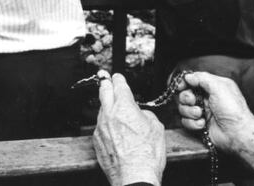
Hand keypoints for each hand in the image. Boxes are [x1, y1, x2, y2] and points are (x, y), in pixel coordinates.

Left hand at [93, 71, 165, 185]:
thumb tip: (140, 115)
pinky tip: (113, 130)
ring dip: (107, 107)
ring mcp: (100, 128)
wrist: (134, 176)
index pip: (119, 86)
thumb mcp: (156, 128)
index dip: (118, 79)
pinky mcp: (96, 141)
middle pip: (103, 92)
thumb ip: (146, 115)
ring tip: (112, 107)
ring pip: (101, 110)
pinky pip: (100, 127)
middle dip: (105, 84)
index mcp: (124, 107)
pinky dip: (106, 125)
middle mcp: (109, 115)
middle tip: (105, 79)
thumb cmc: (148, 155)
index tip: (117, 76)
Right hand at [176, 72, 253, 153]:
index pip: (193, 81)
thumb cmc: (233, 110)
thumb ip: (202, 78)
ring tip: (201, 114)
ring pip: (183, 108)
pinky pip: (186, 122)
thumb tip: (188, 76)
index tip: (180, 86)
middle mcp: (207, 98)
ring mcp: (202, 112)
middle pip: (185, 94)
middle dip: (186, 98)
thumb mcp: (219, 87)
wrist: (237, 133)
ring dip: (190, 112)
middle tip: (193, 101)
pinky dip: (193, 123)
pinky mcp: (199, 124)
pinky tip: (203, 124)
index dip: (184, 83)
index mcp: (213, 87)